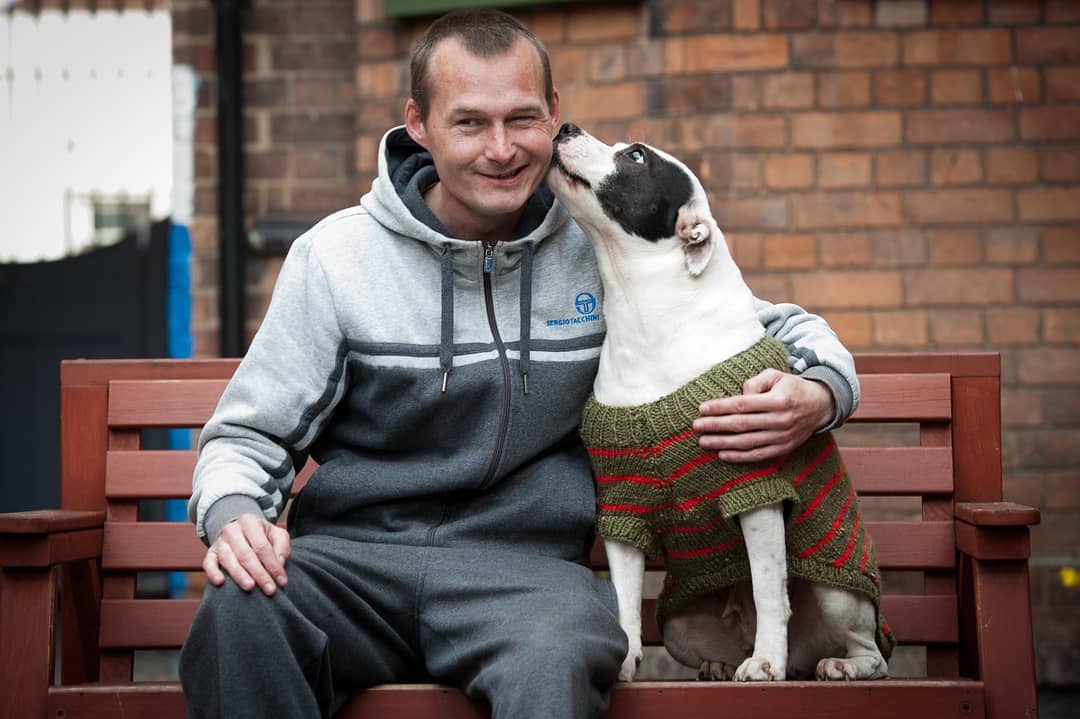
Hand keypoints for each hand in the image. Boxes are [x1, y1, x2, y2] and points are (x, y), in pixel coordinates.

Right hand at [203, 513, 290, 595]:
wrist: (240, 530)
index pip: (262, 546)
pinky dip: (213, 572)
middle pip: (246, 554)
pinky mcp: (211, 553)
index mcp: (250, 522)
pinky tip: (220, 582)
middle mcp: (232, 530)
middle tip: (269, 589)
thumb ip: (282, 547)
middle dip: (259, 574)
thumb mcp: (277, 534)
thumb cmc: (262, 535)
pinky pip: (208, 563)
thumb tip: (279, 564)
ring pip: (228, 560)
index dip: (273, 565)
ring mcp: (219, 542)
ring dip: (239, 575)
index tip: (282, 581)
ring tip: (250, 587)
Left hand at [692, 369, 833, 462]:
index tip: (702, 408)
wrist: (820, 405)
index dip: (720, 407)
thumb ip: (755, 382)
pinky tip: (722, 454)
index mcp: (778, 400)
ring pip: (747, 443)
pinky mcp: (784, 448)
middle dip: (716, 426)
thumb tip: (738, 397)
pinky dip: (740, 457)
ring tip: (704, 441)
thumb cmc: (791, 387)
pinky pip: (758, 455)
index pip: (743, 404)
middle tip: (696, 426)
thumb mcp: (776, 375)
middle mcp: (781, 420)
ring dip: (723, 443)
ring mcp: (783, 437)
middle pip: (742, 425)